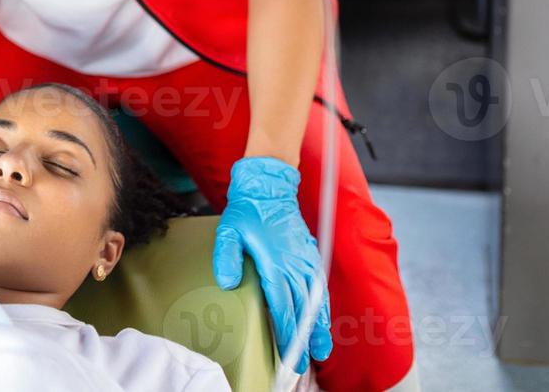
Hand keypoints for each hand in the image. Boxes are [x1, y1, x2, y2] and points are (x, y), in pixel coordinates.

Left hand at [212, 156, 332, 374]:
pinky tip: (321, 317)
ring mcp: (305, 259)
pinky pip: (319, 285)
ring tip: (320, 348)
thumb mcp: (228, 230)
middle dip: (304, 338)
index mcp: (275, 263)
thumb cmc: (247, 209)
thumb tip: (228, 283)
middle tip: (305, 362)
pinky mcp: (309, 254)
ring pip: (315, 299)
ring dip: (318, 325)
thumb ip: (226, 257)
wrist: (269, 186)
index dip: (286, 332)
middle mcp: (294, 264)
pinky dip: (322, 305)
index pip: (282, 306)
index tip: (289, 353)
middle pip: (302, 309)